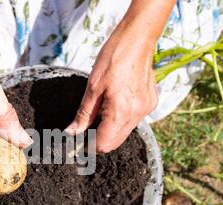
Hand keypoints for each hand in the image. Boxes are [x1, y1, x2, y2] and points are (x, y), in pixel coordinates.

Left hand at [65, 26, 156, 152]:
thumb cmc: (113, 58)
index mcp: (120, 112)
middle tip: (84, 132)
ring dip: (110, 131)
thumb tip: (72, 132)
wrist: (137, 40)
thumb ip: (83, 114)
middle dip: (98, 141)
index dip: (89, 146)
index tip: (78, 143)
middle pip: (114, 143)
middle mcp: (136, 115)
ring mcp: (145, 110)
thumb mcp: (92, 87)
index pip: (103, 144)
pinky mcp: (150, 104)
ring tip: (98, 116)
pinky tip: (114, 106)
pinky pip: (133, 121)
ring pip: (124, 133)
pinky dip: (121, 120)